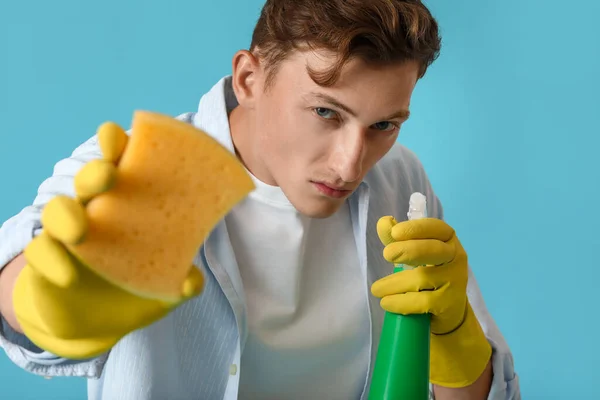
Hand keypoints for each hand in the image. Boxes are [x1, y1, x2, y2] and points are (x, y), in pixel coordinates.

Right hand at [13, 121, 203, 359]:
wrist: (96, 322)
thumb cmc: (133, 286)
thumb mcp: (164, 286)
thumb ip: (180, 281)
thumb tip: (192, 282)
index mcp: (126, 204)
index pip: (120, 165)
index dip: (116, 147)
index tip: (120, 137)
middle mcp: (94, 210)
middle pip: (89, 181)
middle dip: (95, 173)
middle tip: (108, 174)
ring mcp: (67, 235)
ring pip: (57, 211)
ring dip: (67, 214)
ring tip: (81, 228)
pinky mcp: (45, 262)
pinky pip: (40, 254)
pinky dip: (51, 261)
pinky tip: (67, 275)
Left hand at [371, 216, 491, 387]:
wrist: (446, 315)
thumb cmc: (426, 277)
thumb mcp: (414, 256)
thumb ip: (398, 237)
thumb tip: (384, 222)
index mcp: (449, 242)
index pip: (438, 228)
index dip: (417, 228)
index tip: (395, 232)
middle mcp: (456, 260)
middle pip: (430, 251)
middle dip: (406, 252)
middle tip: (387, 256)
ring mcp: (454, 283)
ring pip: (421, 280)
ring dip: (394, 285)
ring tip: (377, 291)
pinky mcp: (448, 306)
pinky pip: (422, 303)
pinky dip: (401, 304)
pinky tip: (388, 304)